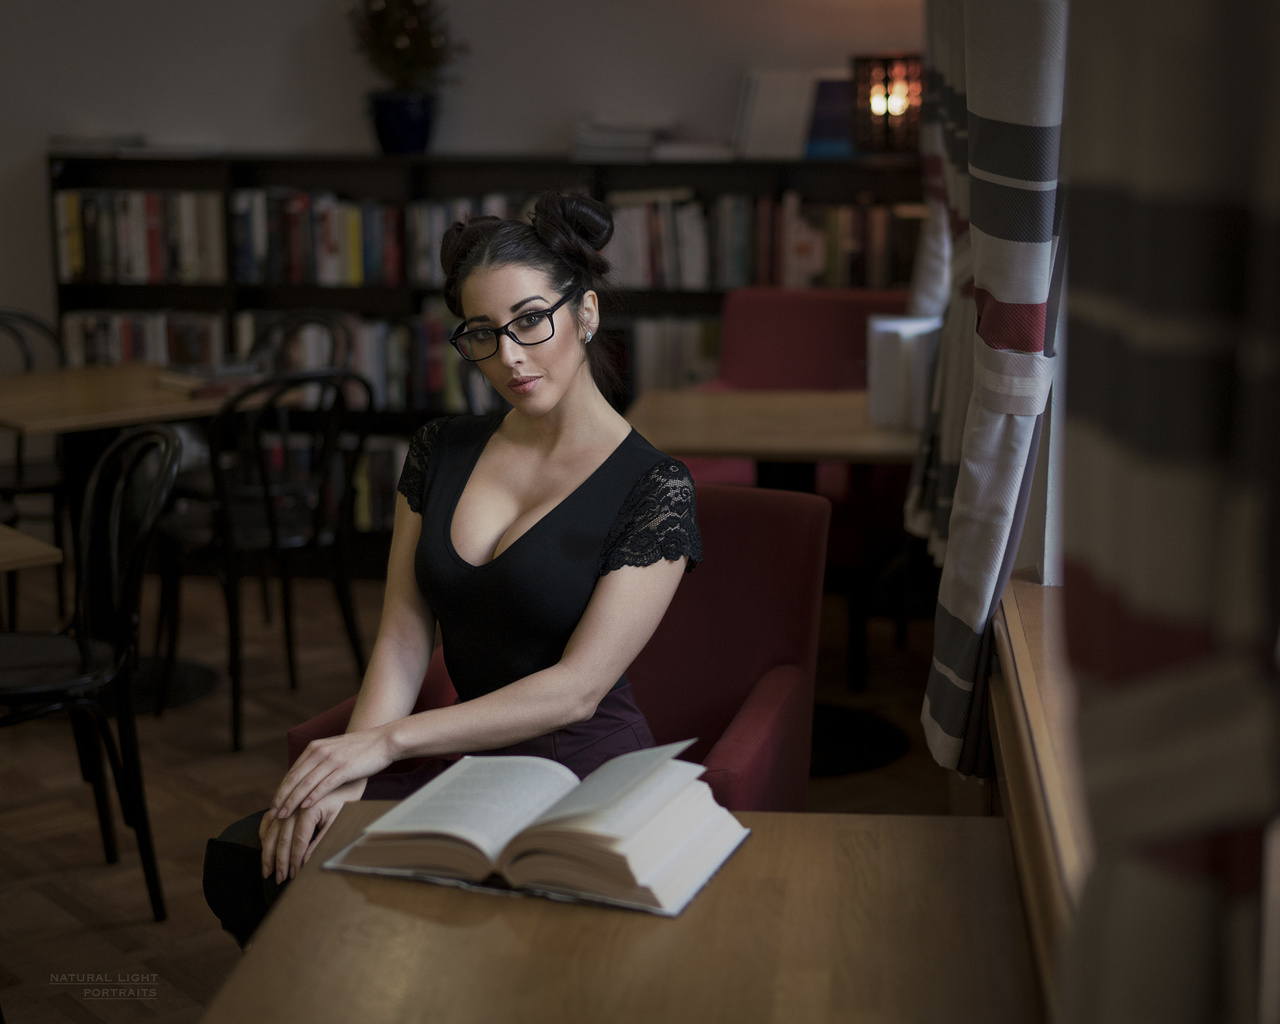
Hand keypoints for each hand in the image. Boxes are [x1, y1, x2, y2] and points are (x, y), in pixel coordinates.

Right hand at [260, 777, 366, 883]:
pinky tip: (264, 847)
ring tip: (266, 870)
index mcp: (309, 808)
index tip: (293, 876)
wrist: (345, 770)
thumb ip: (322, 840)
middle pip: (281, 837)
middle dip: (278, 861)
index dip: (294, 860)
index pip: (298, 841)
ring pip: (271, 830)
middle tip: (278, 879)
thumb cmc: (346, 797)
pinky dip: (265, 834)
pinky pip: (269, 818)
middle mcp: (294, 803)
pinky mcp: (284, 799)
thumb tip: (306, 861)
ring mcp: (287, 801)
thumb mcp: (339, 819)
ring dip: (267, 851)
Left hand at [269, 725, 396, 820]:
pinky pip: (324, 784)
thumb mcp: (334, 751)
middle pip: (294, 779)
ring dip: (292, 801)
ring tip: (283, 815)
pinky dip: (312, 797)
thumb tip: (306, 781)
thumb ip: (319, 762)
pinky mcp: (344, 768)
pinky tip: (305, 807)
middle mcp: (320, 752)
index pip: (292, 772)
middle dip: (282, 798)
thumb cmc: (361, 750)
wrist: (384, 741)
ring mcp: (332, 759)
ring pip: (305, 784)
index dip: (281, 790)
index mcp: (315, 748)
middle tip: (273, 814)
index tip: (274, 806)